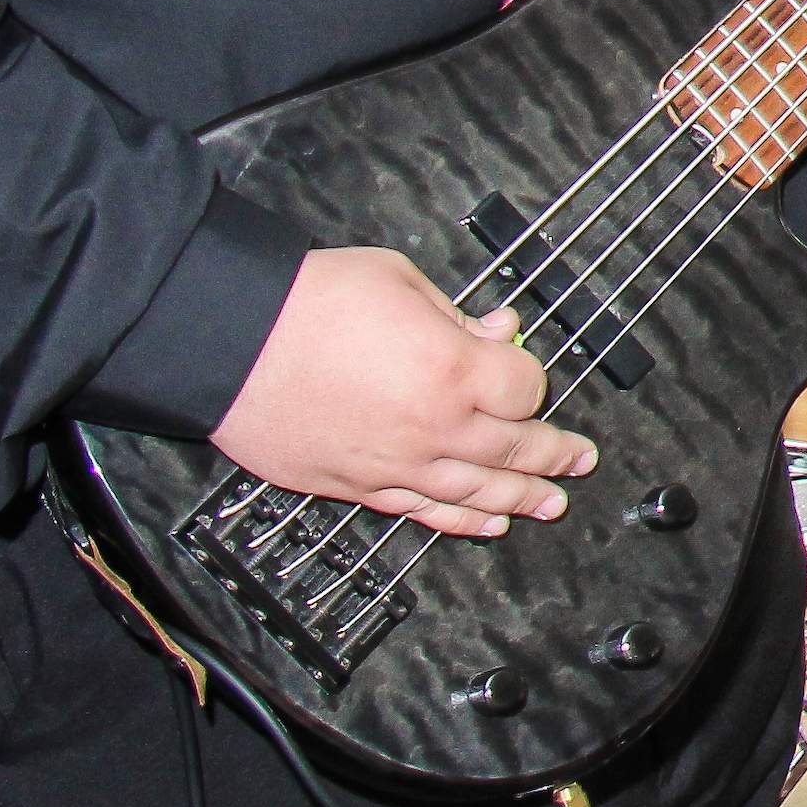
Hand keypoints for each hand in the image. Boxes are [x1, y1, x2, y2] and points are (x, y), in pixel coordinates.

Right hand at [211, 248, 596, 538]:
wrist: (226, 340)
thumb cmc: (307, 301)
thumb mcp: (400, 280)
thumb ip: (457, 315)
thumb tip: (497, 332)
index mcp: (454, 370)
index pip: (525, 389)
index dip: (530, 379)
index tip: (523, 371)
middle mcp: (434, 427)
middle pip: (515, 449)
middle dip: (555, 455)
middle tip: (580, 461)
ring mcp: (395, 464)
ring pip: (477, 493)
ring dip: (521, 499)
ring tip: (552, 503)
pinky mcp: (355, 486)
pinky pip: (423, 512)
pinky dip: (460, 523)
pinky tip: (486, 526)